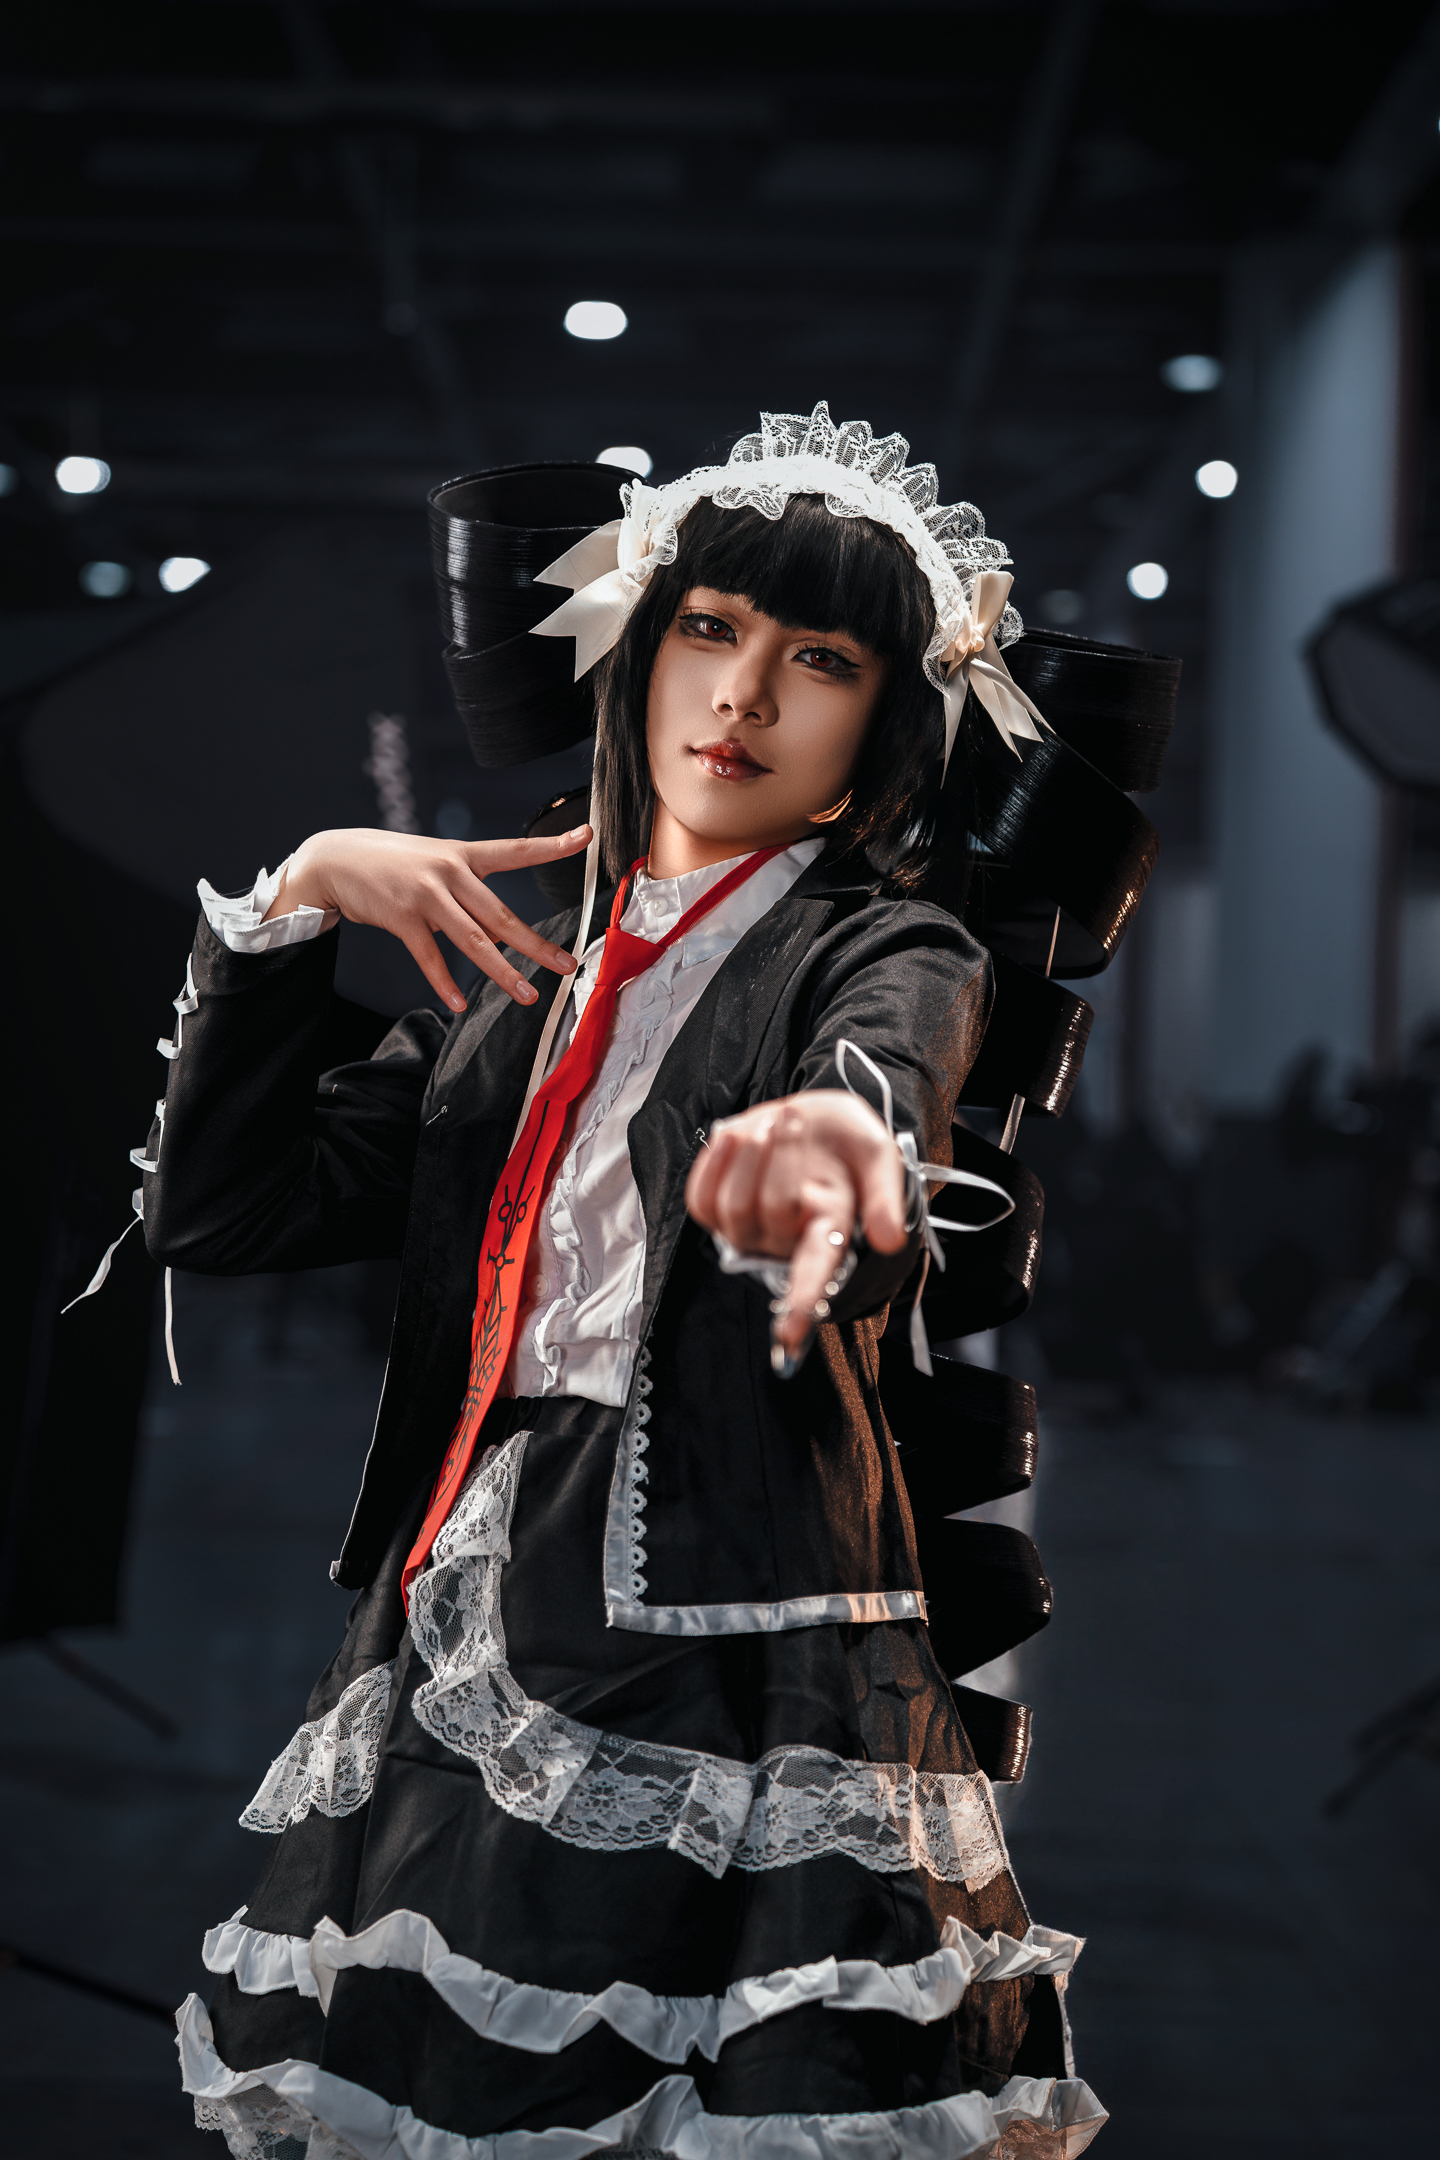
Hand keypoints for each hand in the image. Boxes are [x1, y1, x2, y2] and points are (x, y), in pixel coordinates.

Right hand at [264, 825, 592, 1011]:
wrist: (336, 859)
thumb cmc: (395, 865)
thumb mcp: (437, 868)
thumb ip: (470, 899)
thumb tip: (499, 936)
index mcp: (464, 855)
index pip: (517, 849)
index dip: (553, 845)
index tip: (587, 836)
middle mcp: (450, 872)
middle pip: (502, 914)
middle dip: (537, 944)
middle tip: (567, 965)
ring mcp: (426, 894)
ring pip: (473, 940)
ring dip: (502, 972)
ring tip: (528, 995)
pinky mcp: (401, 916)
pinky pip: (429, 956)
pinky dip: (444, 983)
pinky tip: (458, 1003)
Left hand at [684, 1089, 906, 1352]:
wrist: (810, 1116)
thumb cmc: (847, 1144)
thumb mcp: (878, 1158)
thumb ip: (885, 1198)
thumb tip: (890, 1239)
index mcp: (829, 1233)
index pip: (814, 1275)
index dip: (802, 1304)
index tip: (790, 1337)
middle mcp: (785, 1240)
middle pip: (770, 1209)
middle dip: (784, 1156)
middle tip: (799, 1124)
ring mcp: (745, 1228)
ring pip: (733, 1204)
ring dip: (751, 1151)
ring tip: (775, 1128)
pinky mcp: (711, 1210)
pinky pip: (702, 1195)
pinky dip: (718, 1157)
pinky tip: (739, 1137)